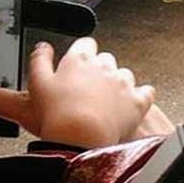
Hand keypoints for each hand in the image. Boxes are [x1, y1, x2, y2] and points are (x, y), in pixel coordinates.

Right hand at [0, 38, 162, 148]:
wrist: (80, 139)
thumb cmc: (57, 114)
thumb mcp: (37, 83)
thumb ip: (39, 59)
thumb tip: (42, 47)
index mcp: (79, 58)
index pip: (86, 43)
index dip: (82, 53)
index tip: (78, 64)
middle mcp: (104, 65)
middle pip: (105, 59)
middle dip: (98, 71)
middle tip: (87, 90)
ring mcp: (123, 83)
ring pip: (124, 75)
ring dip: (117, 84)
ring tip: (106, 102)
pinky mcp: (137, 102)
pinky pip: (146, 92)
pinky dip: (141, 96)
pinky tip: (132, 103)